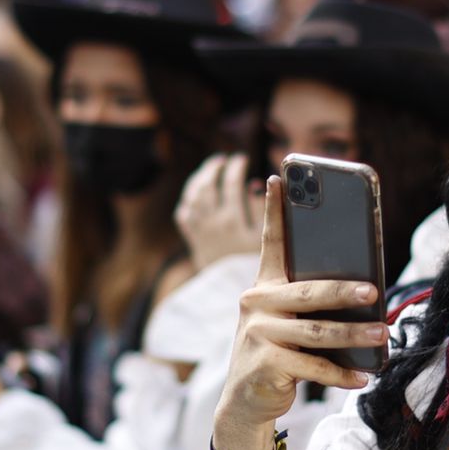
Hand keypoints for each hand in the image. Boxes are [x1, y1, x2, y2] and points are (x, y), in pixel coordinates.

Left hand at [175, 153, 262, 272]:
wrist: (234, 291)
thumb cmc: (255, 264)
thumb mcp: (265, 237)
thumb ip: (262, 210)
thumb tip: (257, 184)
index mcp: (231, 220)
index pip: (230, 183)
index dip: (236, 167)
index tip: (242, 158)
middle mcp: (211, 223)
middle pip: (207, 185)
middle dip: (214, 167)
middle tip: (223, 159)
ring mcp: (199, 231)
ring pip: (193, 196)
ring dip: (200, 178)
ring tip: (210, 169)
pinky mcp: (193, 240)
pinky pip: (183, 213)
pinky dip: (188, 199)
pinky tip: (196, 193)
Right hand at [216, 181, 383, 430]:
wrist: (244, 402)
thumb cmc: (276, 353)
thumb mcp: (287, 322)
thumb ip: (310, 305)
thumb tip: (365, 298)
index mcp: (264, 286)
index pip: (270, 243)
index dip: (274, 211)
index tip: (278, 179)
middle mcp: (257, 304)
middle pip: (308, 292)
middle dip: (344, 292)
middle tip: (373, 291)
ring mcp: (258, 333)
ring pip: (316, 332)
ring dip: (354, 335)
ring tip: (382, 333)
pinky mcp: (265, 363)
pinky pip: (313, 367)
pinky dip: (341, 374)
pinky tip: (363, 376)